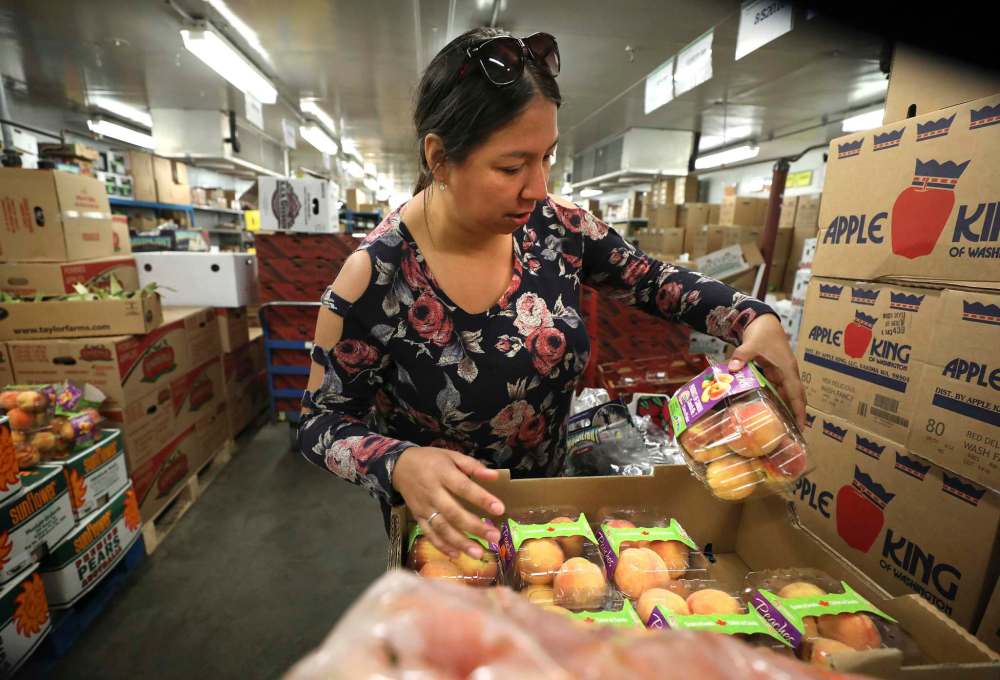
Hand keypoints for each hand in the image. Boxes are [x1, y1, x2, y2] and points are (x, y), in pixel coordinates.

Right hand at [392, 447, 504, 559]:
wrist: (400, 466)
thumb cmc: (431, 460)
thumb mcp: (452, 455)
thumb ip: (473, 466)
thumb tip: (495, 476)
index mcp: (443, 474)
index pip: (464, 488)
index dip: (481, 499)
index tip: (500, 509)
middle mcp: (433, 493)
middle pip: (454, 512)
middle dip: (474, 527)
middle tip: (494, 537)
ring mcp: (424, 507)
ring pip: (442, 527)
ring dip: (460, 542)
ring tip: (478, 553)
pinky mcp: (418, 517)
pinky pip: (429, 533)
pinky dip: (441, 545)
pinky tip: (456, 554)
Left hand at [728, 313, 807, 430]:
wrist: (764, 322)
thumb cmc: (762, 333)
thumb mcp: (751, 344)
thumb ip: (742, 356)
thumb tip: (732, 369)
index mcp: (787, 370)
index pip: (796, 394)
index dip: (799, 411)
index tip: (801, 427)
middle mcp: (788, 373)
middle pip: (796, 398)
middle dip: (796, 415)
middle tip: (792, 434)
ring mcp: (783, 373)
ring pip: (788, 395)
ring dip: (787, 409)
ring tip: (782, 428)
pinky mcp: (776, 372)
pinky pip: (779, 389)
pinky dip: (777, 400)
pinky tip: (770, 410)